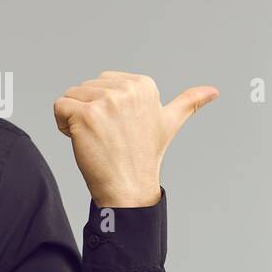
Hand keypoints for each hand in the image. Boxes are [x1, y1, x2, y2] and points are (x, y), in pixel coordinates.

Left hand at [53, 71, 217, 207]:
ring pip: (71, 97)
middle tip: (108, 137)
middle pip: (85, 88)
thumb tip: (213, 90)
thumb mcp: (170, 123)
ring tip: (97, 140)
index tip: (119, 128)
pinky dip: (62, 125)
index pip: (102, 82)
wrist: (130, 188)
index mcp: (144, 85)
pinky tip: (80, 141)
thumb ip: (189, 102)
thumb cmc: (145, 157)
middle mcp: (126, 89)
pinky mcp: (86, 114)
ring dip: (74, 119)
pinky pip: (59, 107)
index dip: (104, 106)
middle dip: (88, 112)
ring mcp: (106, 101)